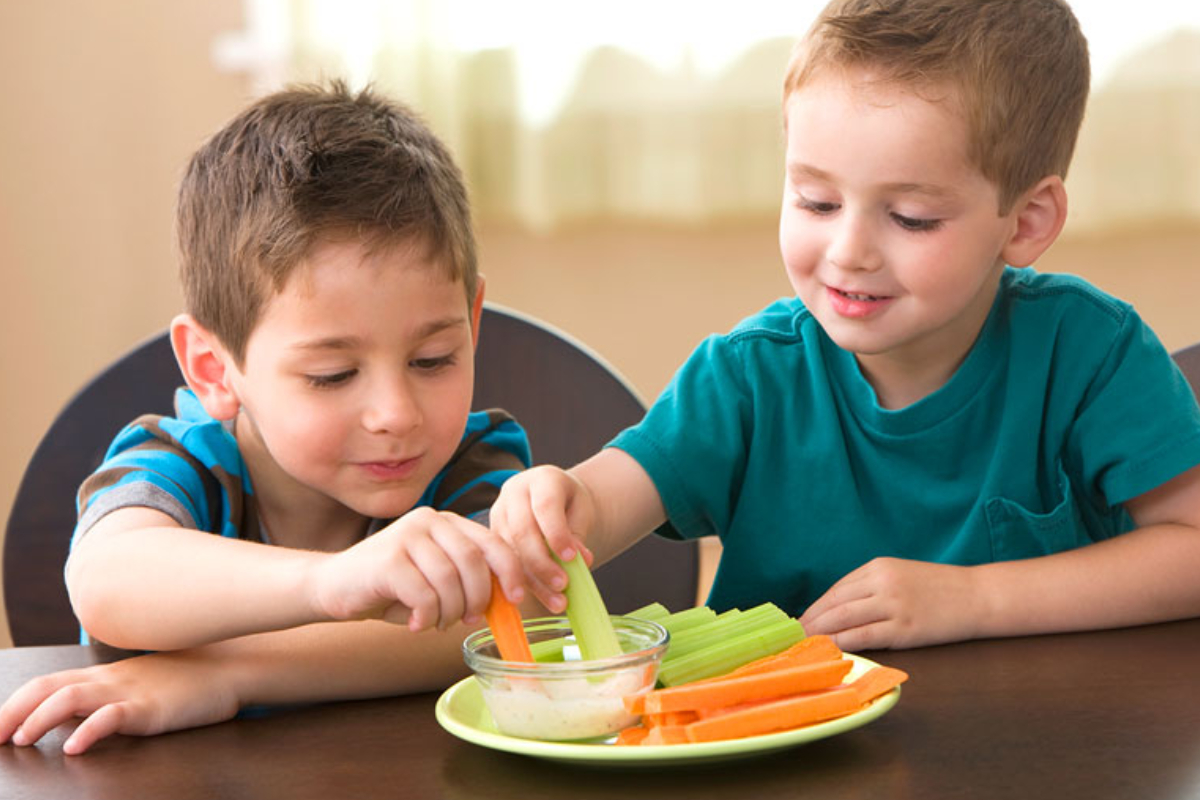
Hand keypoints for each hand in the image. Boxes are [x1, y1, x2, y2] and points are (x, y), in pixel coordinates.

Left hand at [0, 651, 239, 754]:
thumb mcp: (138, 685)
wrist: (230, 668)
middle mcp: (108, 681)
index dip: (13, 704)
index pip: (45, 684)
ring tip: (22, 741)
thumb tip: (71, 720)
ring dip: (39, 719)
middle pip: (47, 688)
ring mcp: (129, 692)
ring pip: (71, 698)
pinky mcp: (151, 708)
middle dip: (12, 713)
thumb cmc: (187, 681)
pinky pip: (114, 716)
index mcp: (102, 677)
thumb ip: (105, 698)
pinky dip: (90, 730)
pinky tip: (77, 747)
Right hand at [311, 507, 524, 632]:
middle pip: (473, 562)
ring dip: (449, 612)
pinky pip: (424, 594)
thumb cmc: (392, 587)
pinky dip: (427, 616)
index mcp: (447, 523)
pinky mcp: (387, 559)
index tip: (517, 599)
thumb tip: (507, 600)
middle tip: (467, 620)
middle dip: (478, 599)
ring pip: (449, 581)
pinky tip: (418, 623)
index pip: (492, 542)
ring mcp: (406, 536)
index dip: (511, 572)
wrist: (335, 586)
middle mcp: (429, 521)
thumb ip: (467, 580)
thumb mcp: (437, 579)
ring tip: (437, 622)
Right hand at [488, 465, 595, 612]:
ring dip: (533, 580)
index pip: (545, 506)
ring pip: (511, 551)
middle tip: (562, 585)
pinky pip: (504, 562)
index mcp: (541, 479)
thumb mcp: (582, 512)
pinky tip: (540, 599)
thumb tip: (579, 562)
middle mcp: (514, 492)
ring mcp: (499, 513)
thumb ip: (577, 534)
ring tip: (557, 601)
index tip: (572, 559)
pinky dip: (524, 584)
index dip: (557, 534)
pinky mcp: (492, 536)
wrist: (556, 500)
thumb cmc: (572, 505)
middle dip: (542, 562)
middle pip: (522, 530)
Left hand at [798, 557, 982, 649]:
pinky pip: (865, 636)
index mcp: (878, 567)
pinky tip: (831, 650)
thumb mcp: (900, 575)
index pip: (836, 589)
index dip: (815, 607)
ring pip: (845, 619)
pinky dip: (843, 643)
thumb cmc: (938, 588)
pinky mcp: (905, 628)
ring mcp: (894, 605)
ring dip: (820, 633)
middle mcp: (883, 582)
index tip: (800, 621)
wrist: (977, 596)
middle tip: (793, 636)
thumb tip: (836, 609)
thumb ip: (870, 587)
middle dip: (811, 621)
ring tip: (805, 645)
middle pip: (835, 603)